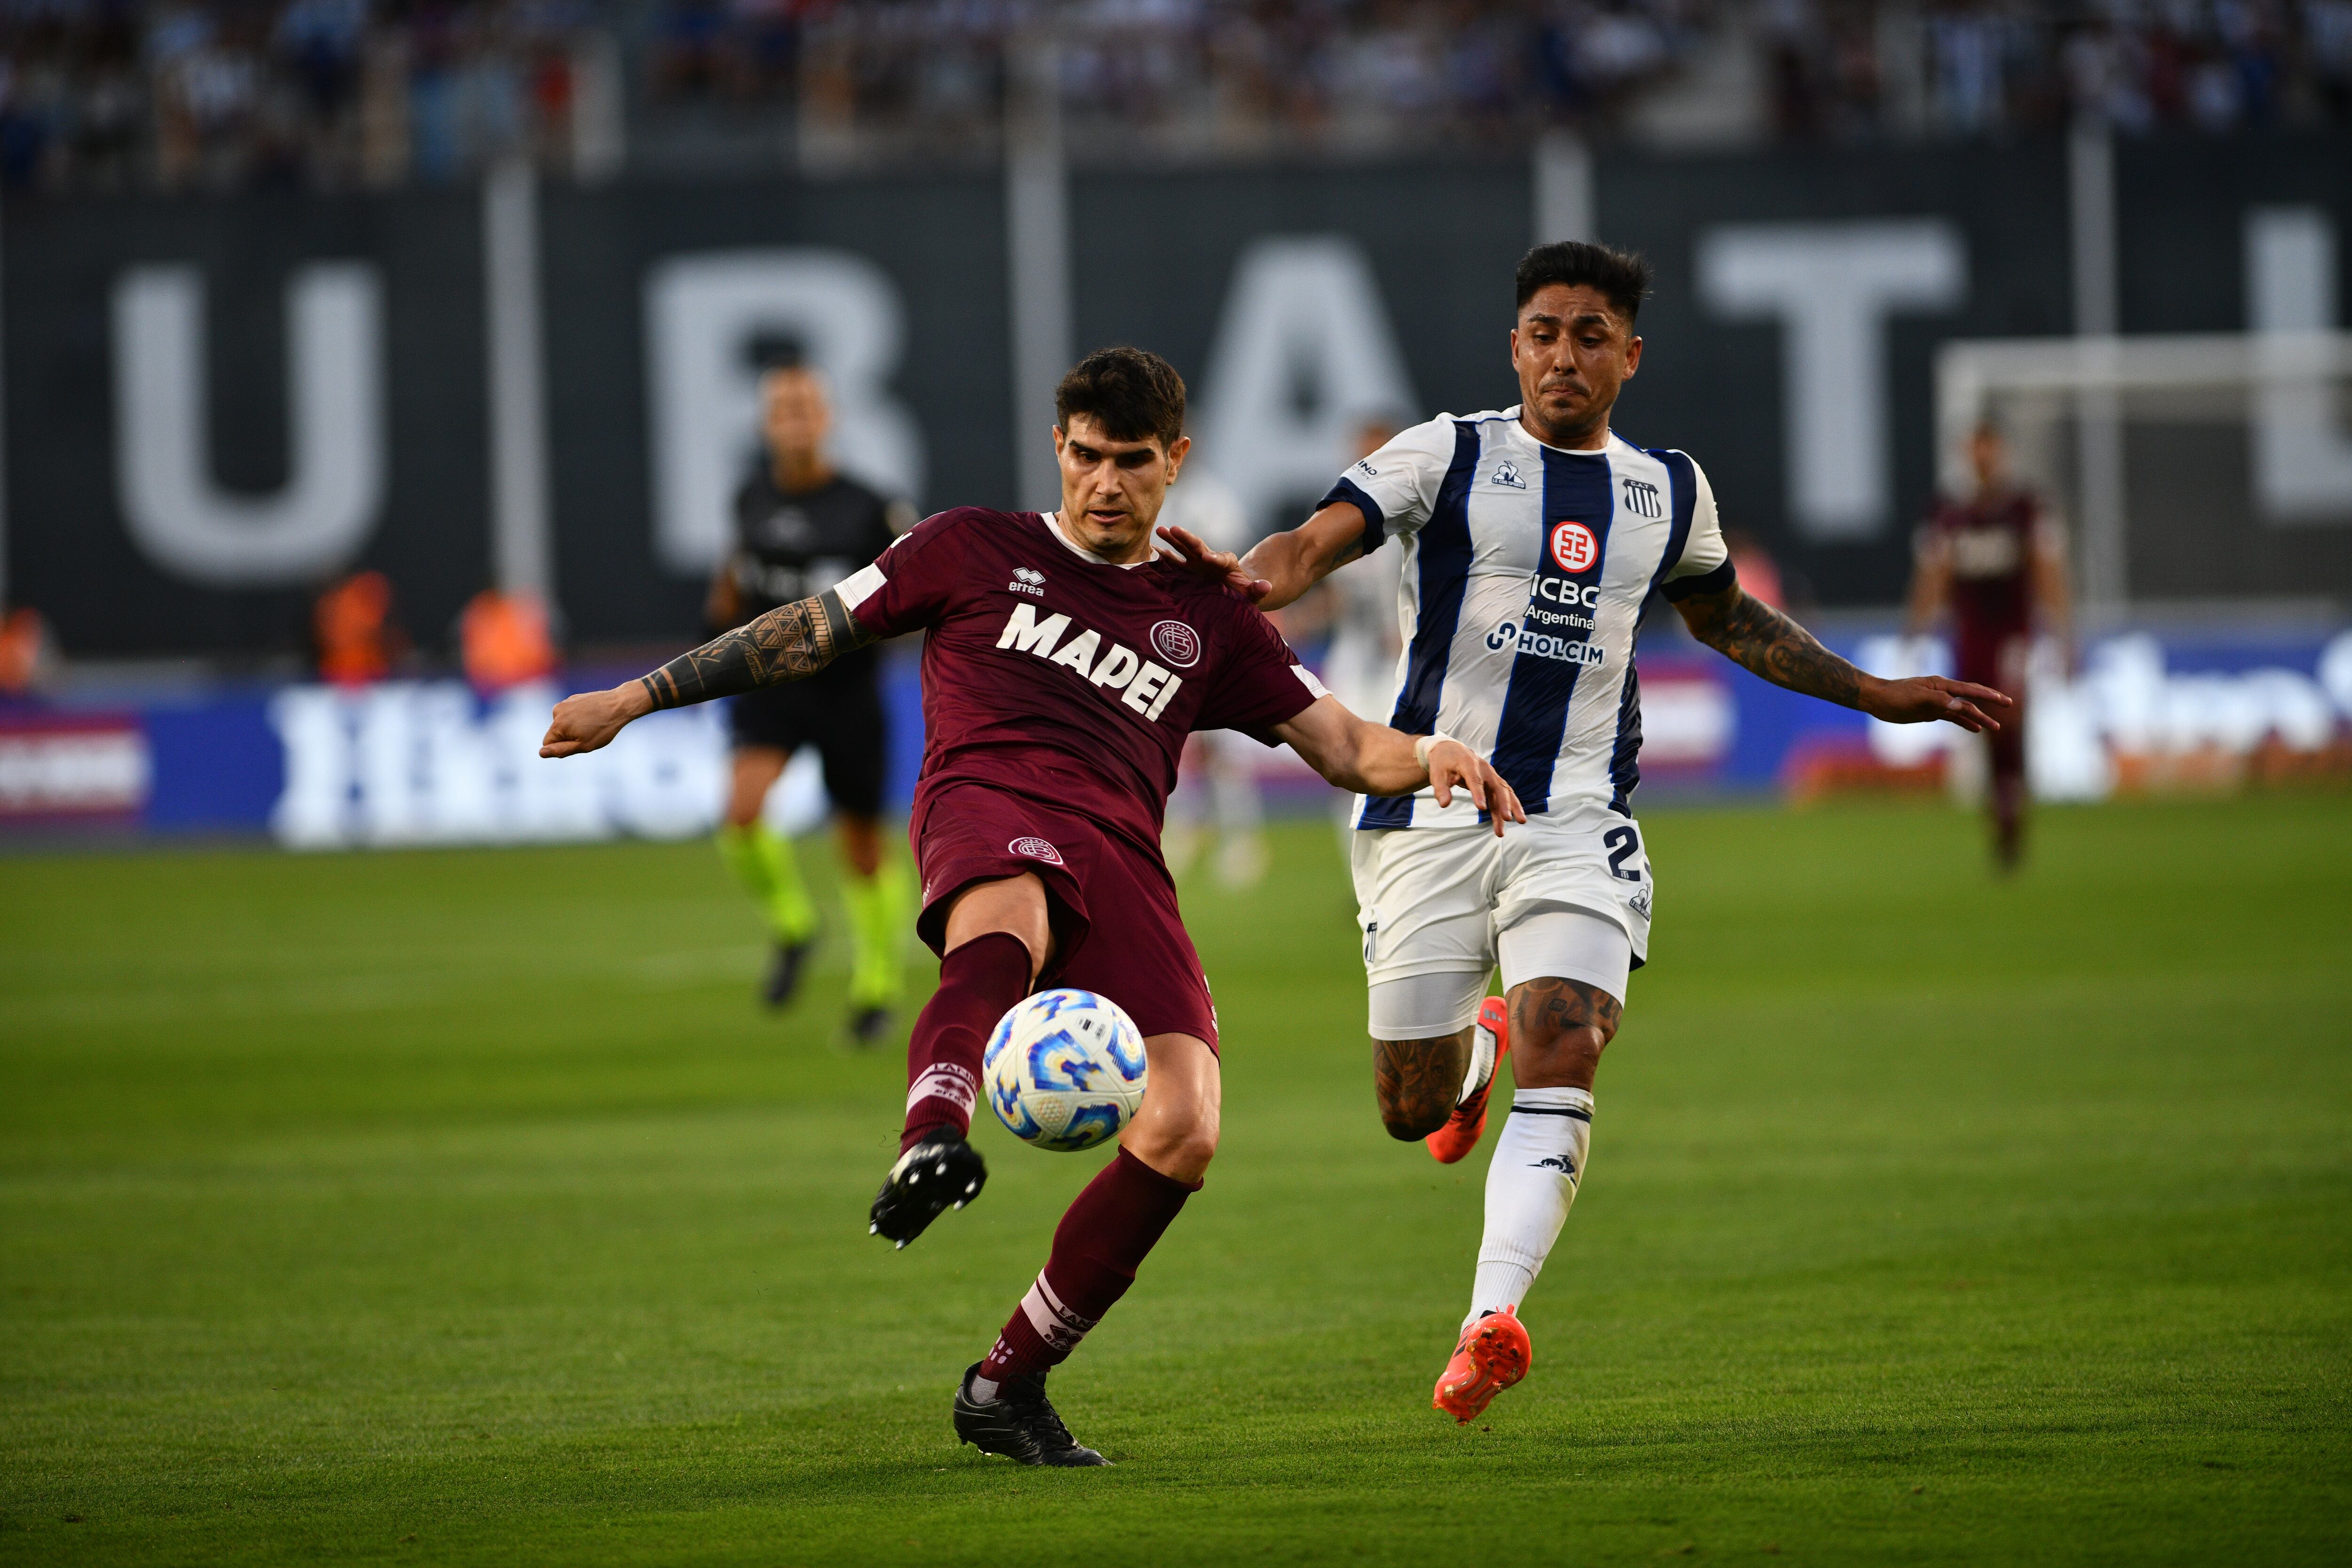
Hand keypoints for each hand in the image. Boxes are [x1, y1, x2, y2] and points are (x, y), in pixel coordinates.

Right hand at [540, 684, 652, 757]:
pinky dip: (579, 717)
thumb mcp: (583, 745)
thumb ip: (560, 750)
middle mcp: (557, 711)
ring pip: (563, 723)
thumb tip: (541, 753)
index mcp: (557, 724)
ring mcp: (565, 703)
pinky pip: (570, 713)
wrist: (620, 705)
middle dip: (569, 736)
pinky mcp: (573, 698)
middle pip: (555, 732)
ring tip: (592, 724)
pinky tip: (593, 716)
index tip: (579, 742)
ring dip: (574, 726)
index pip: (547, 743)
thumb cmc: (603, 728)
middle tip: (588, 733)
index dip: (562, 747)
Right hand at [1155, 524, 1271, 602]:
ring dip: (1172, 540)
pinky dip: (1163, 555)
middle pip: (1198, 546)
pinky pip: (1174, 562)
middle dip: (1186, 538)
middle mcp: (1210, 559)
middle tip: (1174, 528)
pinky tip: (1149, 550)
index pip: (1221, 558)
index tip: (1208, 557)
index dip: (1215, 557)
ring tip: (1159, 530)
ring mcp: (1197, 563)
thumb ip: (1258, 589)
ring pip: (1184, 549)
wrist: (1234, 590)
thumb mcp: (1253, 592)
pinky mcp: (1188, 570)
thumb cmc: (1244, 592)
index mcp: (1227, 563)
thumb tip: (1267, 586)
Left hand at [1425, 739, 1527, 836]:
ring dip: (1512, 807)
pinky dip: (1507, 806)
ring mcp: (1491, 775)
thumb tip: (1444, 804)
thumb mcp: (1437, 774)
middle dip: (1504, 803)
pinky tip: (1507, 820)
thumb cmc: (1443, 763)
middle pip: (1497, 786)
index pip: (1475, 780)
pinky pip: (1502, 794)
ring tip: (1521, 822)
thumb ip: (1441, 789)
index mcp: (1468, 763)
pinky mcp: (1493, 782)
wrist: (1451, 750)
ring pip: (1505, 791)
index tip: (1481, 808)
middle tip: (1508, 818)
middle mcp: (1484, 769)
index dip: (1478, 793)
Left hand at [1858, 674, 2012, 732]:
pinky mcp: (1931, 712)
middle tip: (2008, 705)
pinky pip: (1952, 718)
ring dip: (1979, 718)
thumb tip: (1960, 706)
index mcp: (1942, 686)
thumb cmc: (1896, 696)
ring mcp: (1938, 703)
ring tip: (1995, 727)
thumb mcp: (1917, 698)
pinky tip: (1974, 730)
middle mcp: (1943, 693)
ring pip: (1963, 711)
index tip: (2004, 700)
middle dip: (1990, 702)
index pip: (1970, 690)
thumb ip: (1940, 701)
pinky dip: (1964, 723)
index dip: (1988, 695)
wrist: (1877, 699)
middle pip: (1971, 699)